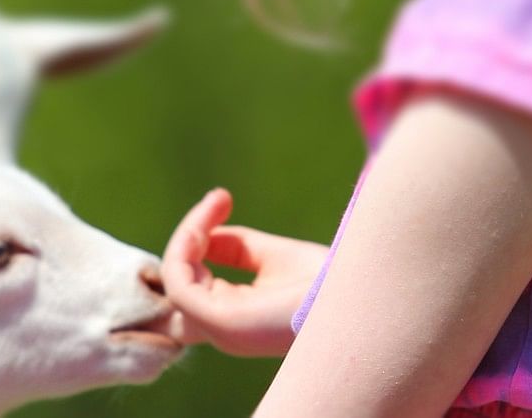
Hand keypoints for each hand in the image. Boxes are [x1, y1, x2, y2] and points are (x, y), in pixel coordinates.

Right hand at [162, 188, 327, 357]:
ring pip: (173, 279)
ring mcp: (220, 329)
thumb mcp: (274, 256)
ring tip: (215, 204)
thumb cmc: (327, 284)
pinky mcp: (221, 322)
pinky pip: (178, 282)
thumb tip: (203, 233)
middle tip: (217, 200)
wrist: (358, 297)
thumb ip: (236, 247)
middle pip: (175, 284)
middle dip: (185, 239)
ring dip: (187, 235)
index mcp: (235, 316)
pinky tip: (208, 223)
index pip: (191, 284)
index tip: (220, 201)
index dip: (194, 243)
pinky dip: (186, 246)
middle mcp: (223, 329)